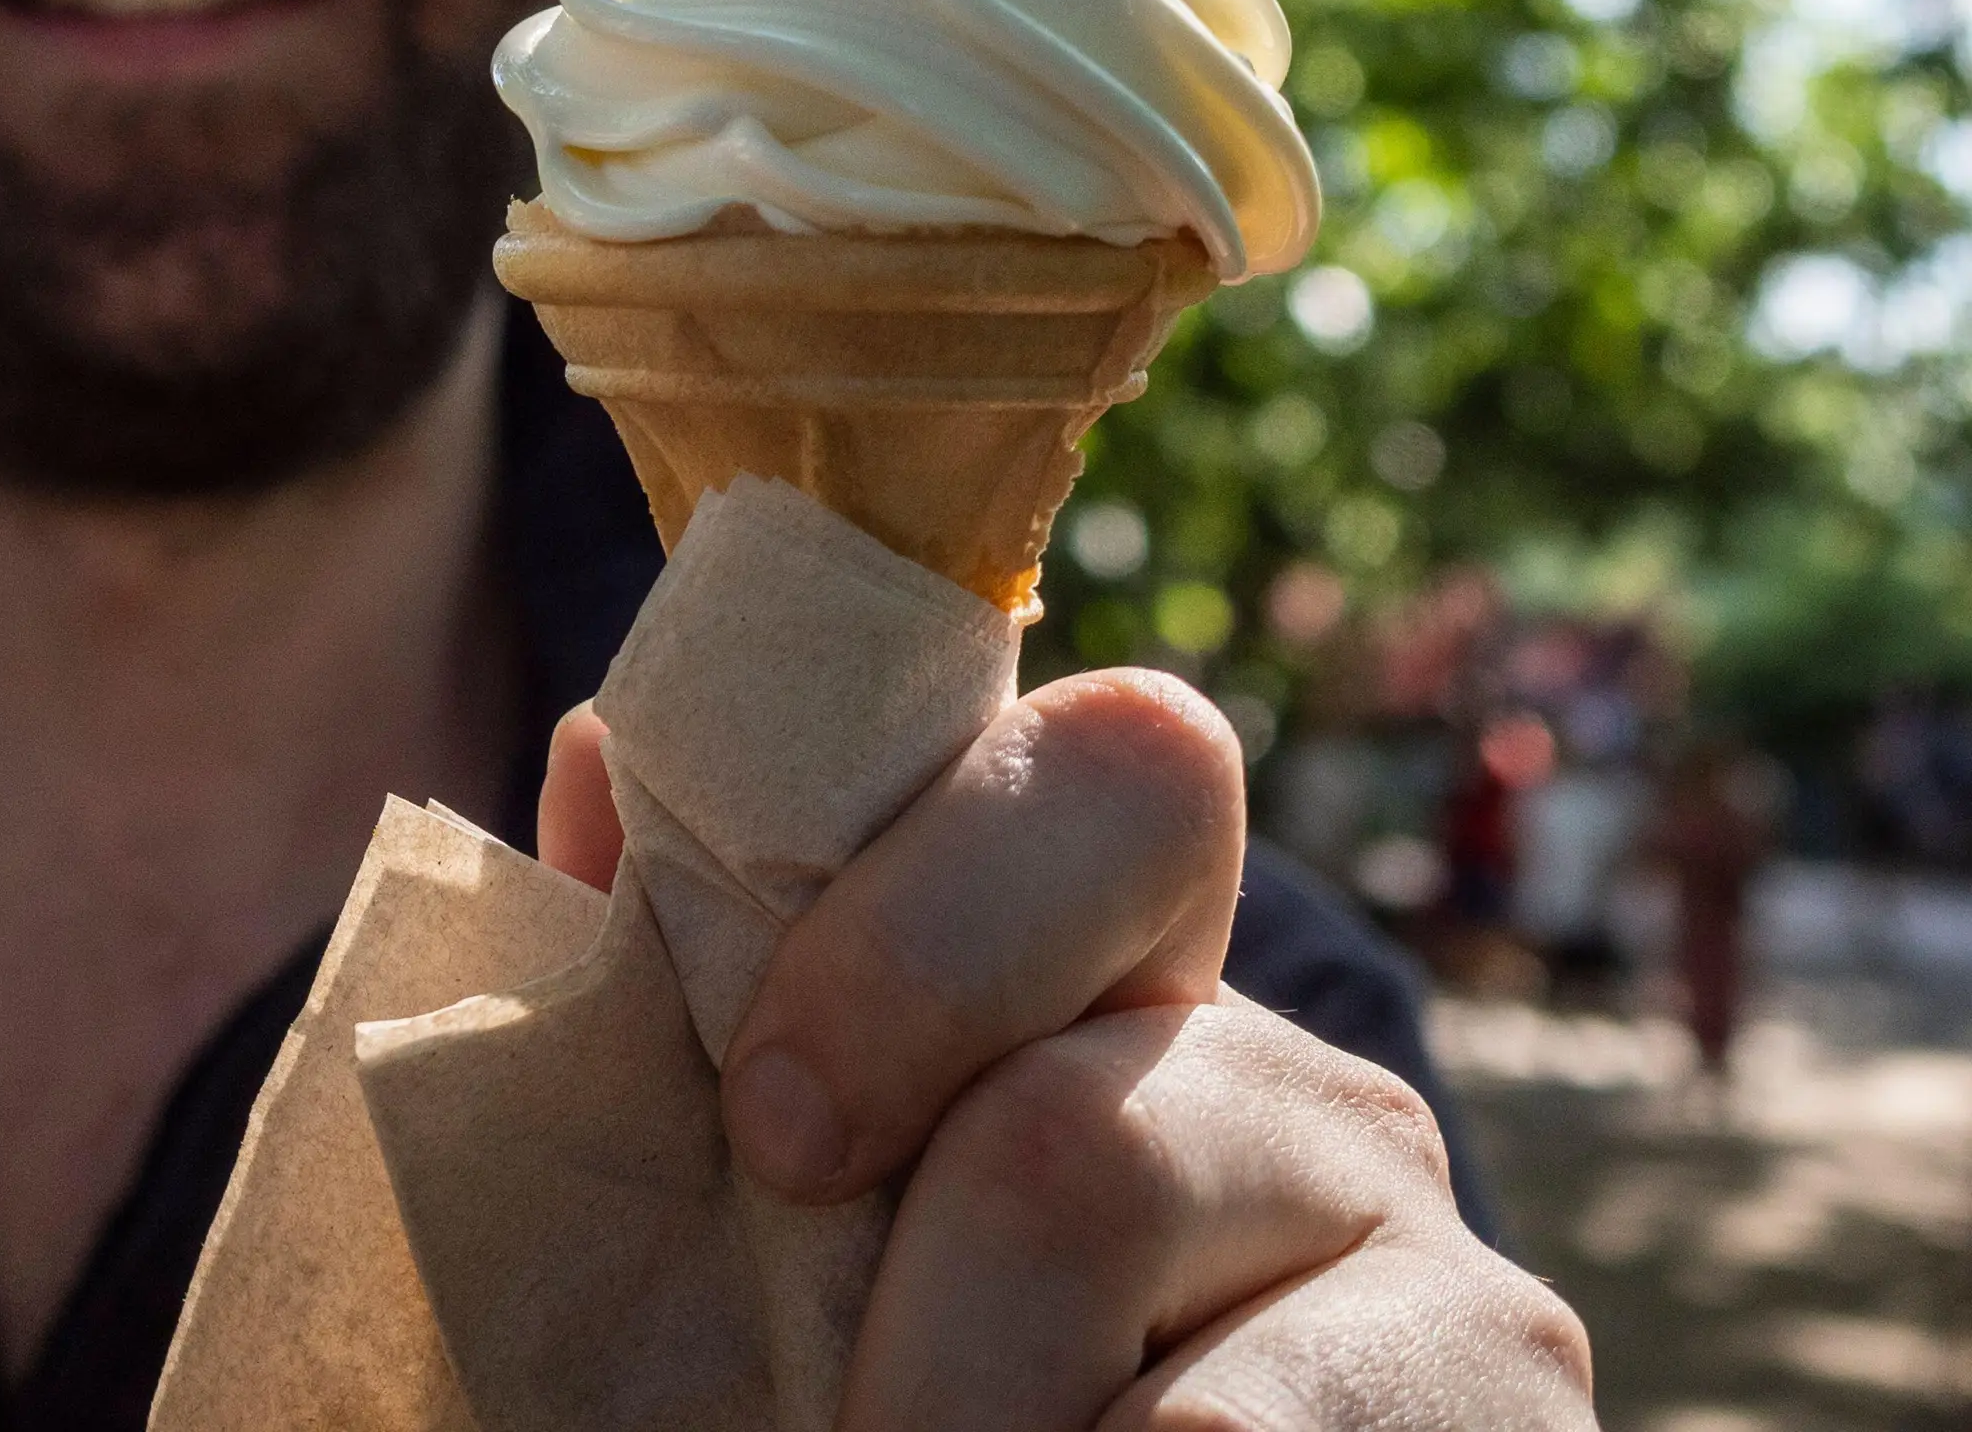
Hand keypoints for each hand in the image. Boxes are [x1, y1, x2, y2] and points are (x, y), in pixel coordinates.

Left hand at [536, 672, 1596, 1430]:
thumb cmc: (846, 1388)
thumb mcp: (744, 1204)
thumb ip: (675, 1001)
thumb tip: (601, 748)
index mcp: (1111, 984)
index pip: (1117, 769)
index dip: (923, 929)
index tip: (778, 1132)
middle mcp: (1303, 1086)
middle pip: (1073, 1141)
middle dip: (913, 1347)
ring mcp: (1438, 1258)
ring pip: (1171, 1377)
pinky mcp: (1514, 1398)